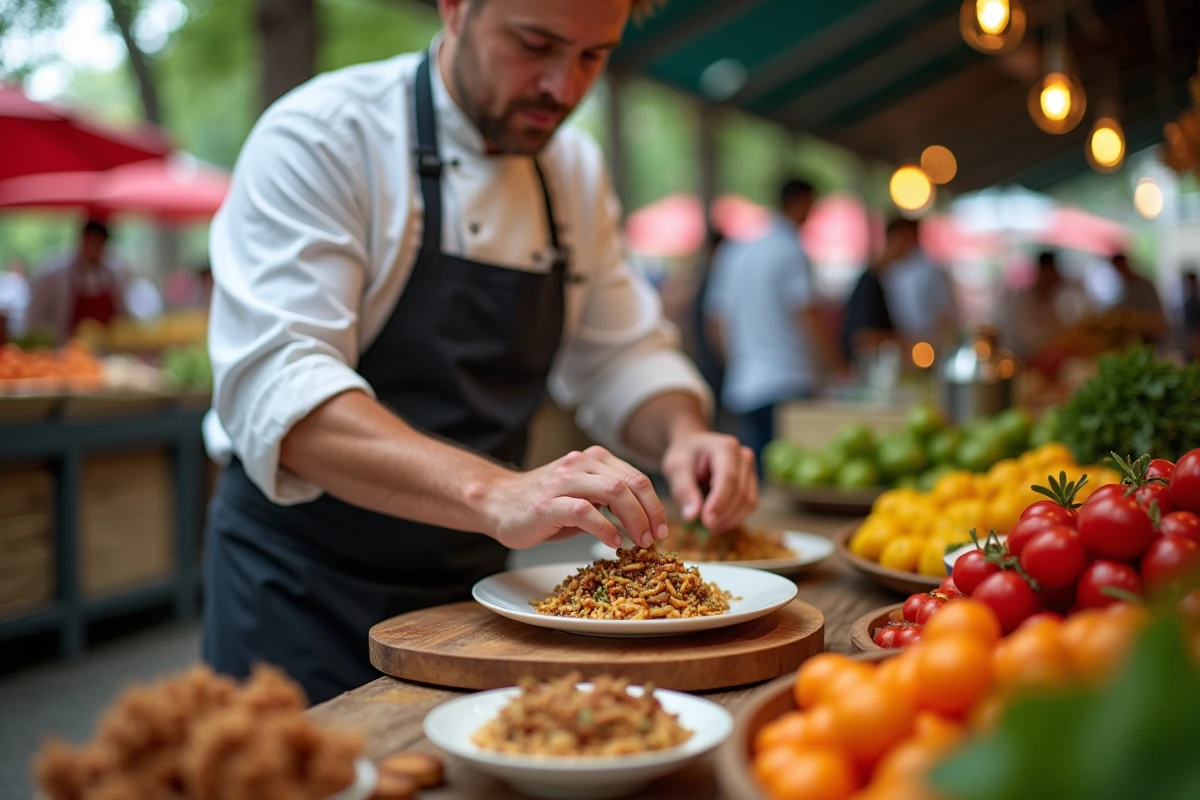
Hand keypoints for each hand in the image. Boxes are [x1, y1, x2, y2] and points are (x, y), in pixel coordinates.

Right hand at [481, 446, 668, 549]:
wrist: (497, 503)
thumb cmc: (543, 505)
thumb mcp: (582, 497)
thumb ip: (610, 502)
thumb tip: (644, 522)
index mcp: (594, 459)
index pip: (637, 478)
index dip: (655, 505)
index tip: (663, 530)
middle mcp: (581, 463)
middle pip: (631, 483)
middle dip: (650, 513)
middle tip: (655, 539)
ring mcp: (564, 481)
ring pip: (614, 491)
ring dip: (633, 520)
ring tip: (639, 542)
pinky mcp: (549, 502)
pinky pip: (586, 511)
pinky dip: (605, 529)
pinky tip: (613, 543)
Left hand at [661, 430, 757, 532]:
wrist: (693, 450)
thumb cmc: (684, 456)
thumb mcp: (676, 468)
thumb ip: (683, 490)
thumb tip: (691, 516)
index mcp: (726, 447)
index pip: (728, 478)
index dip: (720, 502)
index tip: (707, 521)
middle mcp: (744, 457)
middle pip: (741, 492)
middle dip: (724, 514)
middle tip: (705, 528)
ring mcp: (751, 470)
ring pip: (749, 502)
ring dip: (731, 519)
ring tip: (710, 527)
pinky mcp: (752, 483)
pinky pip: (749, 505)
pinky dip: (735, 518)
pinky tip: (718, 522)